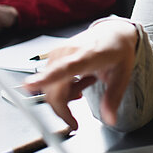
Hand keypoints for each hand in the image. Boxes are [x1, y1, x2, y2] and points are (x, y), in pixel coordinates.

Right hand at [22, 20, 138, 129]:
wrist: (113, 31)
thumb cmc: (117, 49)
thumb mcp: (122, 74)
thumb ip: (113, 97)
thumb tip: (109, 119)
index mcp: (85, 56)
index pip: (63, 69)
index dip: (45, 78)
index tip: (29, 86)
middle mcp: (67, 53)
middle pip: (53, 89)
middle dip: (62, 109)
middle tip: (75, 121)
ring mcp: (57, 54)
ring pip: (51, 88)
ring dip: (66, 95)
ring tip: (88, 81)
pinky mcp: (53, 56)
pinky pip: (51, 82)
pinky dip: (63, 88)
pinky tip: (79, 79)